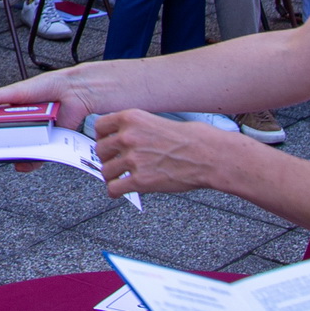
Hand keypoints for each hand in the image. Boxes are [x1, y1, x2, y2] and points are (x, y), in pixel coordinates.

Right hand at [0, 69, 103, 165]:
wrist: (76, 91)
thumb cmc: (49, 85)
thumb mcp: (18, 91)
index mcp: (13, 110)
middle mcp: (24, 124)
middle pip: (5, 140)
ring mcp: (36, 134)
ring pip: (21, 149)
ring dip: (13, 155)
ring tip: (4, 156)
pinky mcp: (49, 142)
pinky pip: (39, 155)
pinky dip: (32, 161)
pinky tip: (24, 163)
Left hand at [93, 109, 232, 197]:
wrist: (210, 155)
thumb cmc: (193, 138)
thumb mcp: (158, 120)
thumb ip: (137, 128)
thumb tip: (123, 136)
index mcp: (132, 118)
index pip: (99, 126)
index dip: (102, 137)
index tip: (106, 143)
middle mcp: (128, 137)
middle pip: (100, 150)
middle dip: (107, 158)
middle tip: (116, 163)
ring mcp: (133, 159)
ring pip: (105, 171)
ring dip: (111, 176)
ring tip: (121, 178)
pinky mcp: (140, 180)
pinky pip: (114, 188)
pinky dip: (115, 191)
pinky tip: (120, 190)